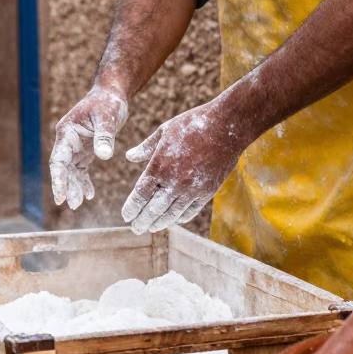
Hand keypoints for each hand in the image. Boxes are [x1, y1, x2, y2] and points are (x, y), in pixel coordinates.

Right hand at [50, 85, 129, 209]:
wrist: (112, 93)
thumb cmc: (107, 102)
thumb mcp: (107, 118)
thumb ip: (104, 137)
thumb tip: (104, 156)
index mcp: (67, 132)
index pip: (58, 160)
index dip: (58, 179)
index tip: (60, 196)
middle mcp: (68, 140)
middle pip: (63, 168)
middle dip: (67, 186)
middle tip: (73, 204)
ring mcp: (75, 145)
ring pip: (71, 170)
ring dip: (74, 186)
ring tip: (78, 203)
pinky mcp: (85, 148)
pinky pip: (81, 168)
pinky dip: (84, 180)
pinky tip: (89, 194)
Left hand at [122, 97, 247, 233]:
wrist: (226, 126)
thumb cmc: (192, 124)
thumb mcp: (164, 131)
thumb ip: (146, 147)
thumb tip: (129, 156)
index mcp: (159, 165)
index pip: (140, 195)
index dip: (132, 208)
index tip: (126, 216)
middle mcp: (174, 181)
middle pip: (153, 209)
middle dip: (142, 221)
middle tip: (135, 229)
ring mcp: (192, 188)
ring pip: (172, 214)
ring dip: (160, 223)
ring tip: (151, 228)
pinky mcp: (207, 191)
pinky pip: (190, 211)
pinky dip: (180, 218)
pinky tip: (174, 220)